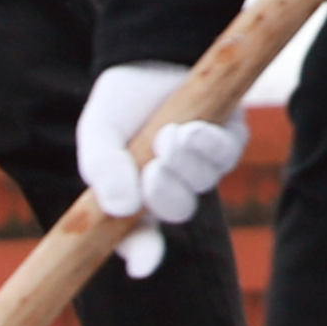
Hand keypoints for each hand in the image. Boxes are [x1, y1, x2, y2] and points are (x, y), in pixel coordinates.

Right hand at [76, 62, 241, 273]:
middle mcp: (169, 187)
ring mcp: (201, 167)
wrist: (153, 58)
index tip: (143, 266)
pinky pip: (226, 157)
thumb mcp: (98, 134)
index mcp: (132, 196)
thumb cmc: (121, 103)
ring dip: (186, 162)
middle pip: (177, 211)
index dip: (141, 253)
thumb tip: (120, 210)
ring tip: (170, 133)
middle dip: (165, 192)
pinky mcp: (227, 143)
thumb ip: (103, 170)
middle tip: (153, 166)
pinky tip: (192, 128)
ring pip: (204, 184)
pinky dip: (209, 145)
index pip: (136, 238)